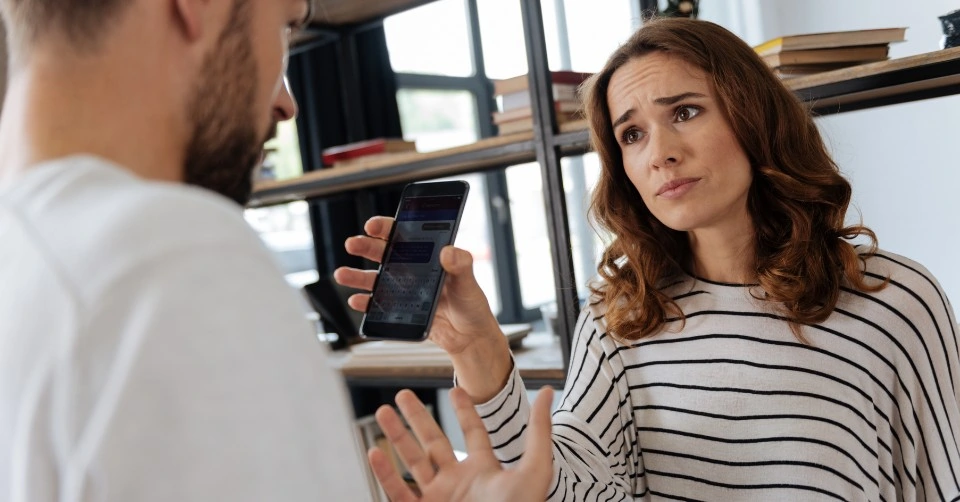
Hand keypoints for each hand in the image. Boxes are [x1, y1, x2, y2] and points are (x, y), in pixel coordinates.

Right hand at [334, 216, 512, 400]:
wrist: (469, 338)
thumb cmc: (472, 306)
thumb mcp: (469, 283)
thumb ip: (461, 266)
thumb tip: (449, 251)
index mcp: (429, 256)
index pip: (404, 234)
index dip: (387, 227)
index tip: (374, 225)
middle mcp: (413, 270)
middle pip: (384, 253)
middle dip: (366, 246)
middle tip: (353, 243)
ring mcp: (404, 290)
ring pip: (375, 278)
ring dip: (357, 275)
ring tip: (342, 274)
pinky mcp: (400, 310)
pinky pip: (378, 305)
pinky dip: (365, 303)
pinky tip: (357, 300)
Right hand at [369, 386, 554, 501]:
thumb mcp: (534, 469)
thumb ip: (538, 430)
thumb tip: (547, 392)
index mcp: (484, 471)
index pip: (473, 434)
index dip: (465, 411)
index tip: (456, 390)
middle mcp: (459, 483)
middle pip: (434, 443)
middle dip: (418, 418)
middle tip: (403, 394)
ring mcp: (439, 499)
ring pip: (412, 462)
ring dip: (396, 437)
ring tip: (382, 411)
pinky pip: (398, 493)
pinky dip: (385, 474)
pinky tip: (374, 451)